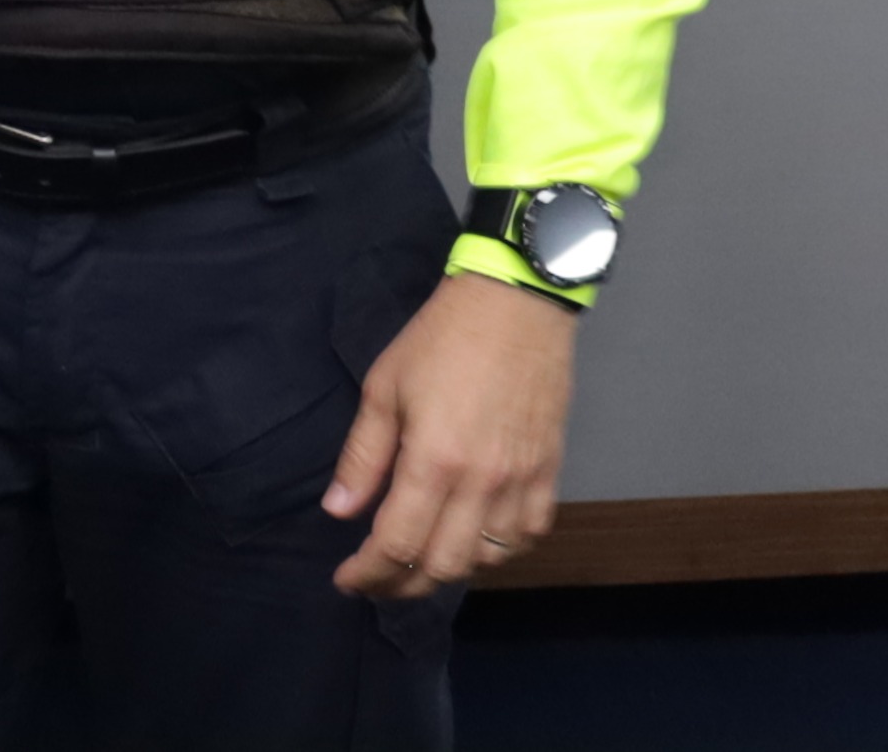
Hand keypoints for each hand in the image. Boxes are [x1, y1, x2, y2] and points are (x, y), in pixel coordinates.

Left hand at [323, 271, 576, 600]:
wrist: (516, 303)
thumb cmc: (441, 338)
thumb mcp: (384, 387)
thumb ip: (363, 456)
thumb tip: (338, 511)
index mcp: (434, 461)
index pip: (396, 545)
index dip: (367, 573)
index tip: (346, 579)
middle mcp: (482, 483)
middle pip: (441, 567)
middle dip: (400, 584)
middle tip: (376, 577)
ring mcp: (521, 481)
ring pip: (486, 560)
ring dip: (448, 570)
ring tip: (420, 559)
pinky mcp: (549, 472)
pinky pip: (528, 536)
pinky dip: (499, 552)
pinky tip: (475, 541)